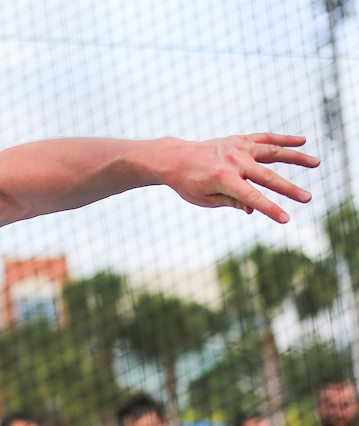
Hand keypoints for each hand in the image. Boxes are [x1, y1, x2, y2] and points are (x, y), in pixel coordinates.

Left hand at [160, 134, 317, 223]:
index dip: (269, 209)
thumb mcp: (206, 199)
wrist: (175, 158)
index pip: (252, 197)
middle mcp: (233, 161)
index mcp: (223, 179)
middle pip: (267, 176)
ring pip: (273, 152)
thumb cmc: (189, 183)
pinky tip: (302, 141)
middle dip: (289, 188)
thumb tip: (254, 208)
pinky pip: (265, 138)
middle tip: (308, 198)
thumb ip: (232, 202)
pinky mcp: (239, 140)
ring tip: (316, 163)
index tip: (285, 219)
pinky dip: (284, 139)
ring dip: (296, 157)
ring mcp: (238, 148)